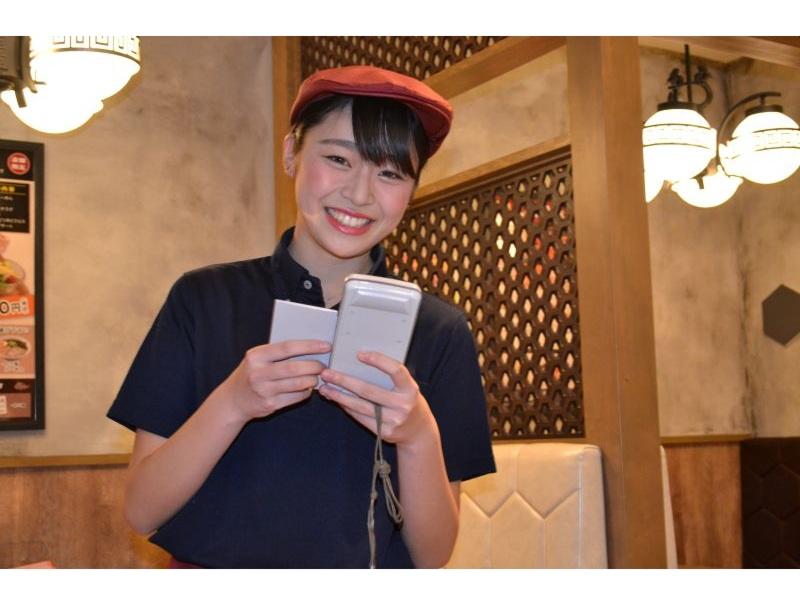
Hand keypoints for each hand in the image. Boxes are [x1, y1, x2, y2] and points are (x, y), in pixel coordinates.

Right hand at [220, 339, 330, 422]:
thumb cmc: (251, 374)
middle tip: (323, 365)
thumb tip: (310, 346)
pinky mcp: (270, 405)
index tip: (326, 346)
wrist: (233, 401)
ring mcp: (264, 390)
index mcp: (256, 356)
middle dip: (314, 366)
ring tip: (317, 376)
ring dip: (312, 380)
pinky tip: (308, 388)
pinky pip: (296, 397)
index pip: (288, 347)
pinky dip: (306, 392)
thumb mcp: (257, 359)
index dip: (310, 346)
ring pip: (298, 384)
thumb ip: (277, 352)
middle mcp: (258, 373)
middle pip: (294, 367)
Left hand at [318, 352, 436, 446]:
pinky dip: (347, 407)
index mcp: (410, 389)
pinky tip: (337, 400)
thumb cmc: (408, 401)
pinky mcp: (384, 432)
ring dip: (339, 396)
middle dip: (344, 381)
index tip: (360, 354)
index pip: (395, 370)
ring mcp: (394, 420)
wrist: (418, 431)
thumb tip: (360, 361)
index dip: (379, 361)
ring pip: (360, 406)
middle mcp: (403, 405)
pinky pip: (361, 417)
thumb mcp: (406, 387)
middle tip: (327, 373)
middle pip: (368, 391)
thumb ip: (391, 377)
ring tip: (325, 388)